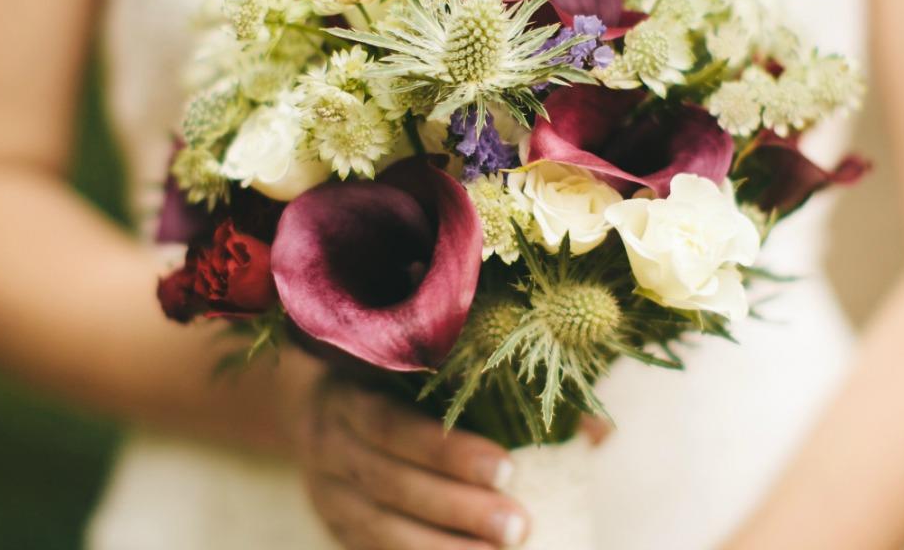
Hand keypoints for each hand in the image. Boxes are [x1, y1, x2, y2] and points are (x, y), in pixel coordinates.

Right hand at [292, 376, 529, 549]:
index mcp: (352, 396)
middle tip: (518, 525)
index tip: (508, 469)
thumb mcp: (422, 371)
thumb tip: (591, 432)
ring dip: (443, 548)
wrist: (312, 410)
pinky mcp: (337, 530)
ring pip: (380, 531)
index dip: (447, 451)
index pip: (394, 425)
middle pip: (392, 484)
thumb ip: (498, 390)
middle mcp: (333, 447)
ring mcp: (329, 496)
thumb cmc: (391, 383)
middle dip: (457, 509)